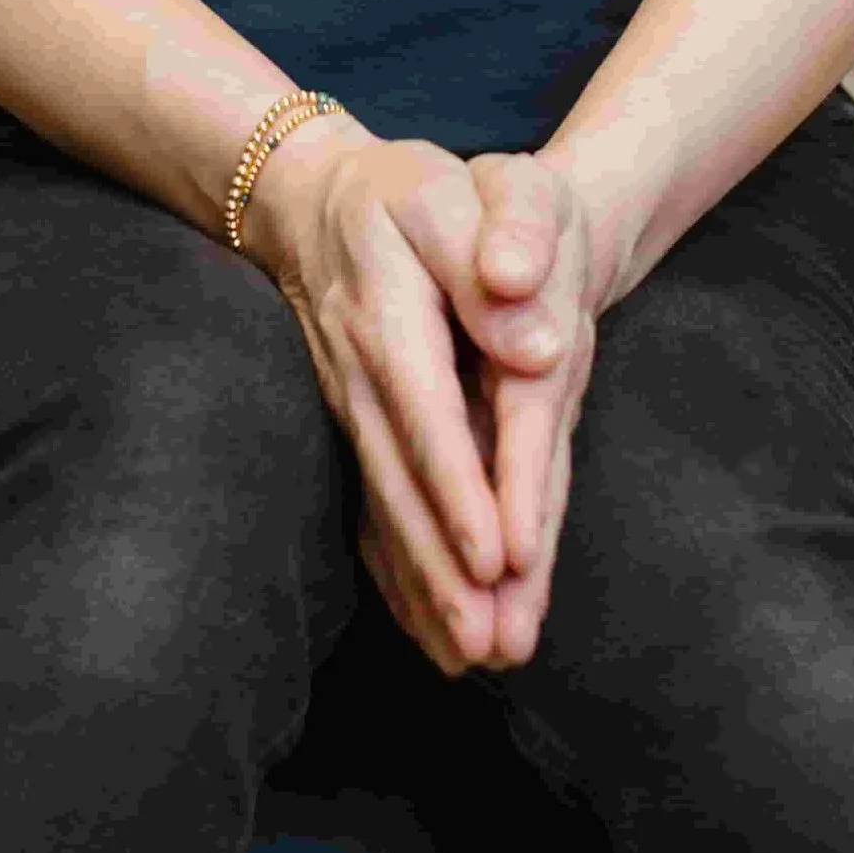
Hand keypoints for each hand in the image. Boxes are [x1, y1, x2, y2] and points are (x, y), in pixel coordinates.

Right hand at [240, 118, 550, 675]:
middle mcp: (360, 375)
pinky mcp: (354, 431)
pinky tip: (424, 630)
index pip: (429, 412)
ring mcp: (349, 410)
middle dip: (443, 570)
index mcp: (391, 314)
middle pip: (402, 484)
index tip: (498, 555)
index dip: (462, 487)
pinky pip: (372, 510)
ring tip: (466, 660)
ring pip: (386, 509)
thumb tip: (536, 344)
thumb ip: (498, 253)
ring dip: (422, 588)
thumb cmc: (408, 193)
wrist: (317, 198)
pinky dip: (397, 574)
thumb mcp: (455, 194)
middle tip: (486, 644)